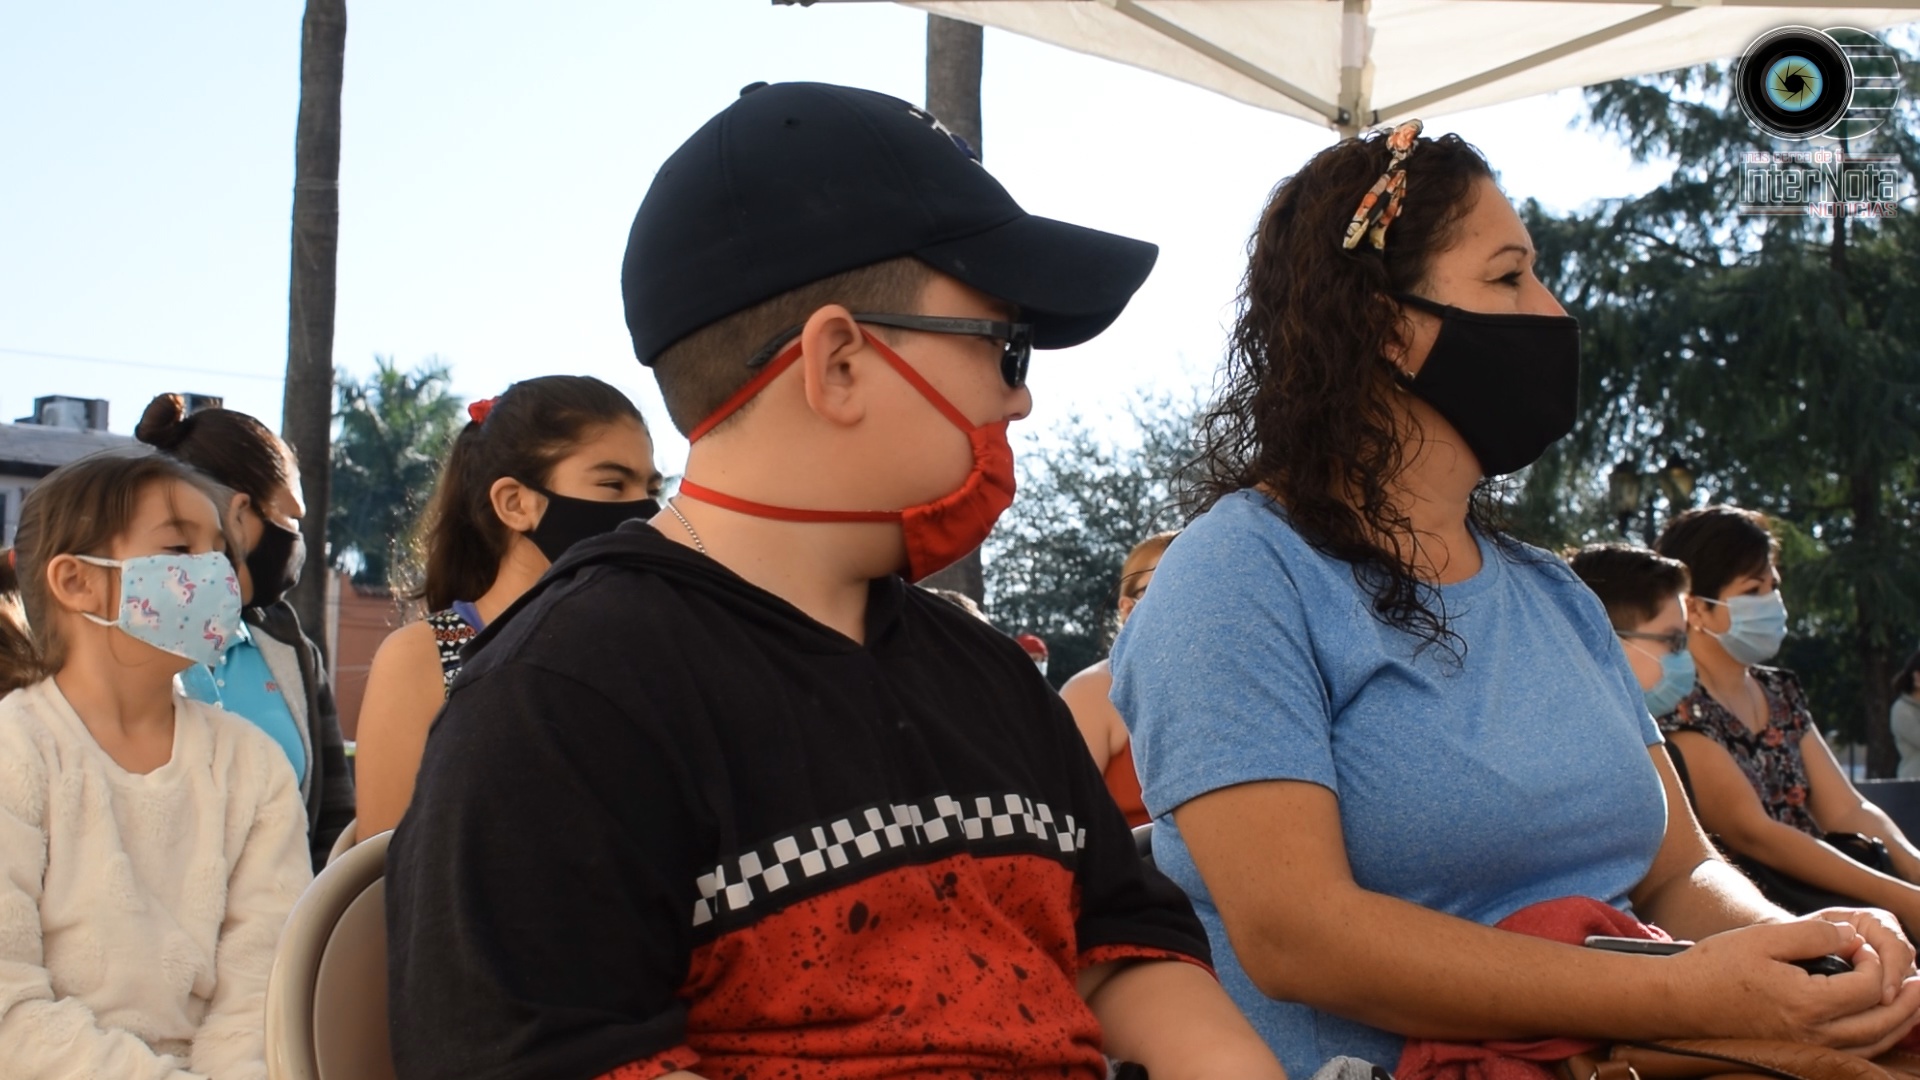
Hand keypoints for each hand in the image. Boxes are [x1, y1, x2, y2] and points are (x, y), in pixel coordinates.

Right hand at [1677, 919, 1919, 1055]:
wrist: (1680, 1001)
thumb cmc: (1716, 966)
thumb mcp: (1763, 937)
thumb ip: (1813, 934)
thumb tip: (1852, 937)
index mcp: (1807, 1002)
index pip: (1867, 985)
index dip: (1875, 962)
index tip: (1862, 943)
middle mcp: (1814, 1034)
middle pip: (1882, 1021)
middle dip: (1908, 1000)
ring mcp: (1808, 1049)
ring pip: (1873, 1043)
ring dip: (1900, 1022)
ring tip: (1913, 1001)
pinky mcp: (1800, 1054)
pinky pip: (1855, 1053)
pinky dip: (1878, 1039)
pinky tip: (1880, 1022)